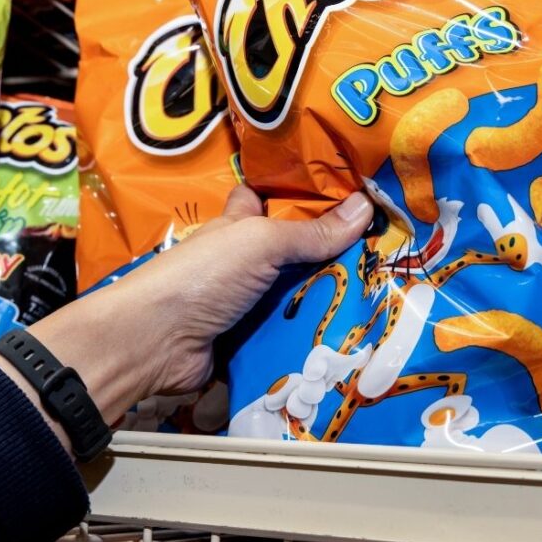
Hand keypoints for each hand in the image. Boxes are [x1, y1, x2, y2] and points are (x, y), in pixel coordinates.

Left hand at [0, 186, 371, 449]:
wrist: (156, 343)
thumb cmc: (202, 276)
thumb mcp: (260, 243)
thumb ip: (311, 233)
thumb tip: (366, 206)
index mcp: (237, 227)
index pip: (263, 201)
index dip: (292, 195)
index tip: (339, 194)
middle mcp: (239, 265)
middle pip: (292, 258)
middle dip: (329, 260)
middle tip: (384, 260)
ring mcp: (241, 307)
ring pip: (294, 303)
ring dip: (326, 307)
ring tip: (382, 306)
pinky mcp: (245, 347)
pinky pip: (285, 343)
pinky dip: (310, 345)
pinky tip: (352, 343)